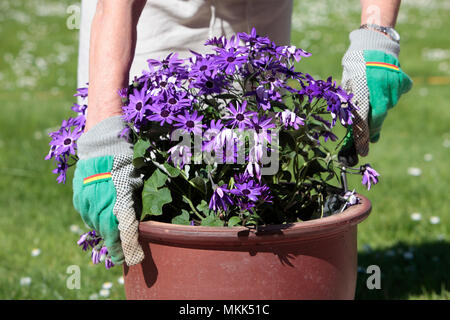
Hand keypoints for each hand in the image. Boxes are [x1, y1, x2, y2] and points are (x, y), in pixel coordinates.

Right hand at [72, 116, 144, 265]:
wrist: (103, 144)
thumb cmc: (127, 161)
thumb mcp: (138, 182)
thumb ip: (135, 203)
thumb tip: (137, 221)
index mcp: (121, 200)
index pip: (125, 231)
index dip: (129, 247)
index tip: (134, 258)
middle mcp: (103, 203)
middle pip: (108, 232)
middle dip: (115, 246)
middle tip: (121, 256)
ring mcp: (88, 200)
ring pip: (95, 224)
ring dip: (104, 233)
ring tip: (112, 239)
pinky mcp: (79, 196)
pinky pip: (86, 214)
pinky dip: (94, 220)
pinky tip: (99, 221)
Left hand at [339, 28, 411, 165]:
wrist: (371, 44)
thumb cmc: (354, 66)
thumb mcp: (346, 84)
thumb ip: (348, 104)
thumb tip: (349, 127)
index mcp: (361, 87)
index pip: (362, 118)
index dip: (362, 136)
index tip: (363, 151)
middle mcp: (378, 85)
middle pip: (379, 115)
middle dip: (374, 127)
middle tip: (372, 136)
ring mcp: (393, 82)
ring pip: (389, 105)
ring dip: (381, 107)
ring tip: (374, 94)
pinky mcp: (402, 80)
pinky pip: (399, 94)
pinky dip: (392, 94)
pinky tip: (385, 85)